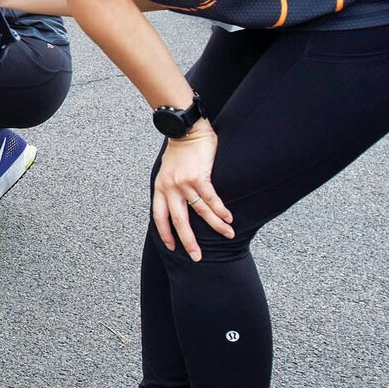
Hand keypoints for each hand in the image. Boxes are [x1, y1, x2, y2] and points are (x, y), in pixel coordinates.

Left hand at [151, 124, 233, 261]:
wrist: (185, 129)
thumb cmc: (179, 152)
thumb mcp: (167, 172)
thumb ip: (171, 189)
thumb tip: (178, 204)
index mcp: (160, 188)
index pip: (159, 217)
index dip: (166, 234)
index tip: (173, 248)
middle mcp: (169, 188)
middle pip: (178, 221)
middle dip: (188, 241)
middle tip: (198, 257)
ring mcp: (183, 183)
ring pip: (200, 211)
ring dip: (216, 225)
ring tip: (228, 235)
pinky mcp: (198, 177)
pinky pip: (211, 199)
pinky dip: (220, 210)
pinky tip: (229, 218)